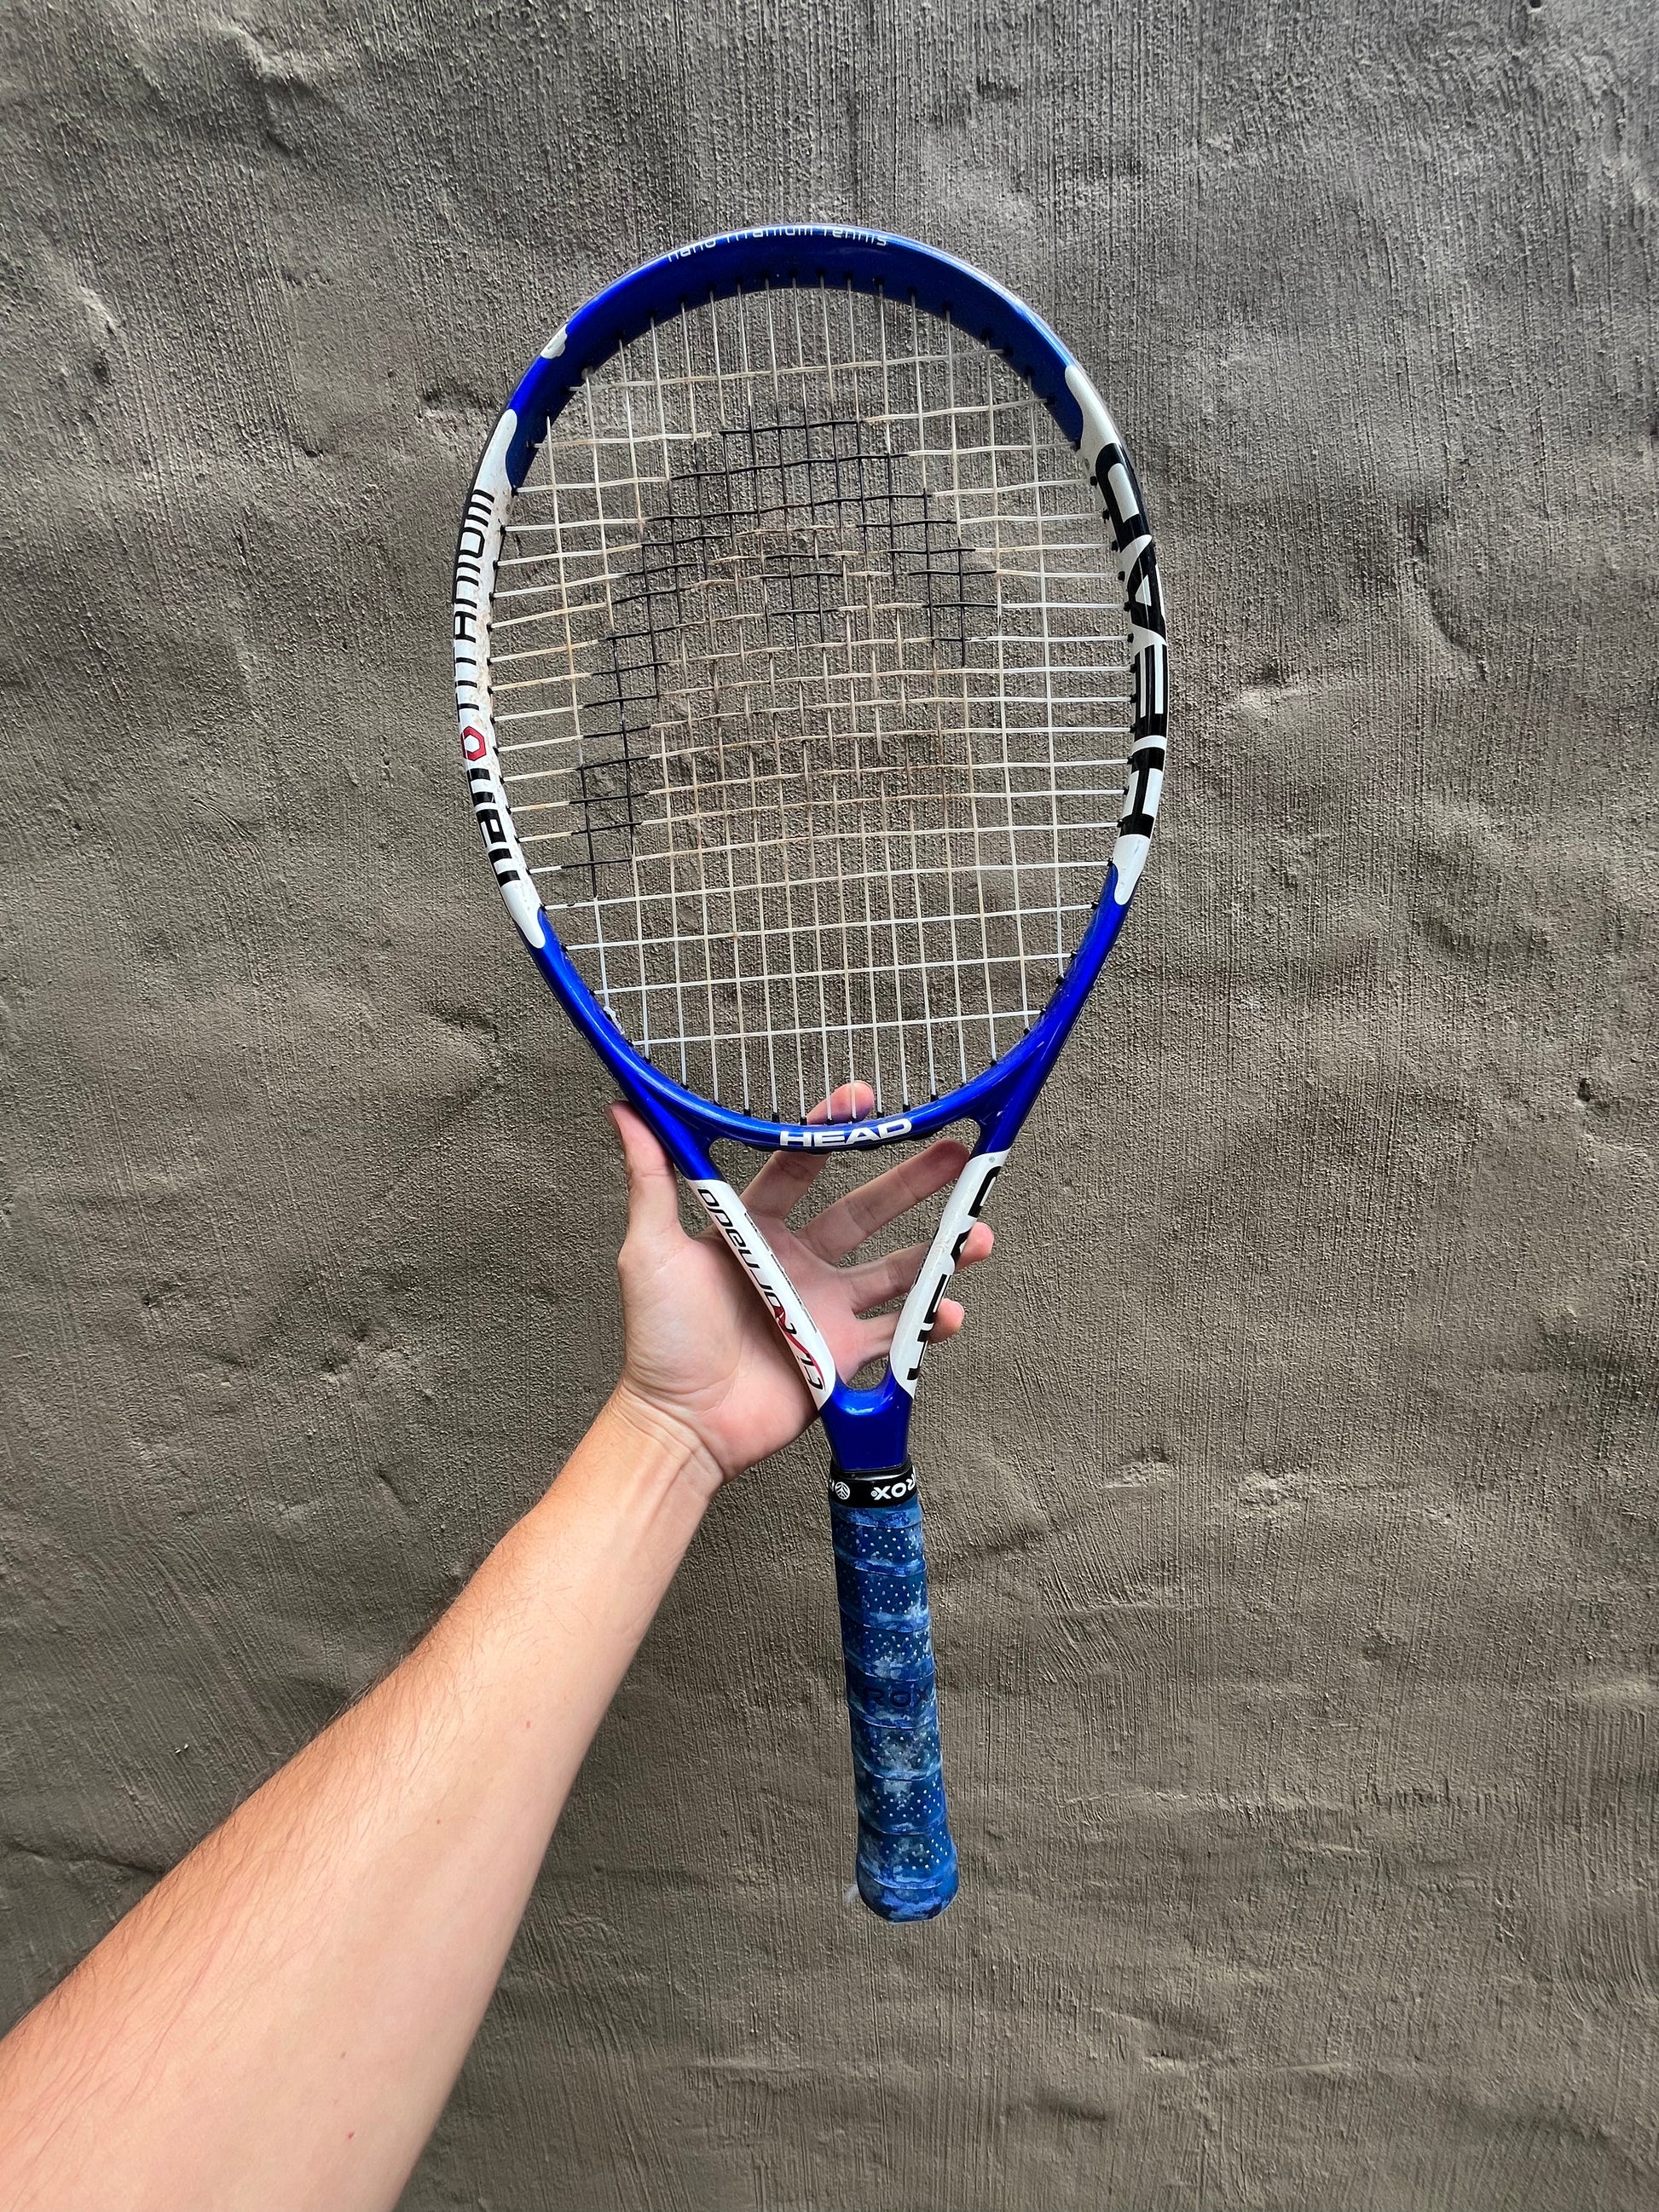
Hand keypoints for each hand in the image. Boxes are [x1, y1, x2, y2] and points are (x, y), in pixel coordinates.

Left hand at [607, 1083, 993, 1482]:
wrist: (681, 1423)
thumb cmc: (659, 1339)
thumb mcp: (649, 1250)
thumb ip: (650, 1180)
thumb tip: (624, 1109)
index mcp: (756, 1232)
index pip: (799, 1169)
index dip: (830, 1133)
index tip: (863, 1099)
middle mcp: (797, 1263)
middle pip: (865, 1212)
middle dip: (912, 1182)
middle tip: (956, 1151)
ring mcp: (825, 1310)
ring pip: (895, 1270)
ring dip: (940, 1252)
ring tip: (981, 1236)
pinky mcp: (843, 1356)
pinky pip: (898, 1334)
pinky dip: (929, 1323)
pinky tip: (950, 1310)